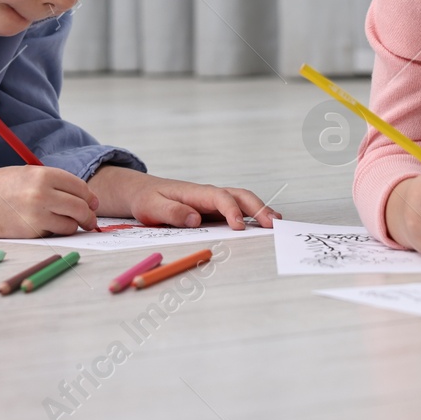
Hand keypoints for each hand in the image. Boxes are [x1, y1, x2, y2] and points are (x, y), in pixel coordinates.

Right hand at [0, 165, 100, 237]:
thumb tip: (81, 197)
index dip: (90, 197)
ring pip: (71, 224)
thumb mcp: (27, 174)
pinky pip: (55, 234)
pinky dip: (56, 233)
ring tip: (68, 225)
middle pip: (80, 207)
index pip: (80, 187)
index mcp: (43, 174)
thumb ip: (52, 182)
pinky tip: (48, 228)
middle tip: (90, 221)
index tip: (92, 204)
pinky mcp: (31, 231)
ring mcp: (37, 214)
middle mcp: (42, 193)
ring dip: (73, 226)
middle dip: (88, 216)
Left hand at [88, 166, 280, 229]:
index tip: (239, 226)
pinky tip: (263, 223)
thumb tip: (195, 219)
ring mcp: (213, 201)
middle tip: (272, 224)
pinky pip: (237, 209)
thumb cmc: (148, 200)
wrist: (143, 192)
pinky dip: (253, 214)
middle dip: (257, 207)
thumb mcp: (153, 208)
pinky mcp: (214, 209)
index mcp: (195, 192)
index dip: (231, 211)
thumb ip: (173, 213)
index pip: (220, 198)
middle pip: (239, 195)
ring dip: (260, 209)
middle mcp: (208, 194)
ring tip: (276, 223)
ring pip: (242, 200)